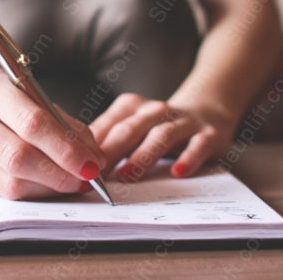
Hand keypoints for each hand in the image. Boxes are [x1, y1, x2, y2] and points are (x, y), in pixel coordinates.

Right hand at [0, 65, 107, 199]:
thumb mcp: (30, 98)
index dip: (66, 147)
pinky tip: (43, 186)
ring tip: (69, 183)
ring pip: (10, 182)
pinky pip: (0, 195)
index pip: (31, 122)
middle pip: (18, 156)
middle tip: (85, 179)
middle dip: (60, 173)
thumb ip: (62, 123)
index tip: (92, 163)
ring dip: (48, 188)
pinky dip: (29, 194)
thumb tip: (94, 158)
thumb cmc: (3, 106)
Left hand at [90, 93, 236, 181]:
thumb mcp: (132, 127)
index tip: (76, 166)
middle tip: (95, 175)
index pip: (108, 125)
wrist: (208, 110)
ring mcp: (182, 122)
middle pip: (129, 129)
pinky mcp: (208, 135)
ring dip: (142, 156)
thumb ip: (108, 140)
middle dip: (111, 152)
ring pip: (160, 136)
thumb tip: (74, 162)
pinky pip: (198, 146)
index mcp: (131, 107)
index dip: (91, 146)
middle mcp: (155, 111)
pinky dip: (188, 158)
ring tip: (127, 175)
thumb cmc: (159, 126)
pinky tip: (178, 172)